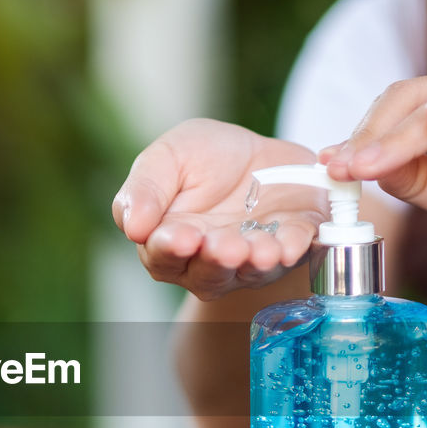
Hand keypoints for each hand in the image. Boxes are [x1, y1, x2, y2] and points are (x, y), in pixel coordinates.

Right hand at [113, 119, 327, 300]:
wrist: (257, 153)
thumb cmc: (203, 159)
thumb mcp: (167, 157)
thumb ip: (145, 189)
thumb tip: (133, 227)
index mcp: (170, 241)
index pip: (163, 255)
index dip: (171, 249)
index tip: (182, 237)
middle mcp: (208, 262)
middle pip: (208, 274)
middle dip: (217, 260)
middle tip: (225, 247)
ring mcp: (250, 261)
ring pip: (250, 272)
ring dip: (256, 262)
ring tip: (260, 250)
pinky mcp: (290, 247)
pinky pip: (293, 254)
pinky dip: (293, 249)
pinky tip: (290, 244)